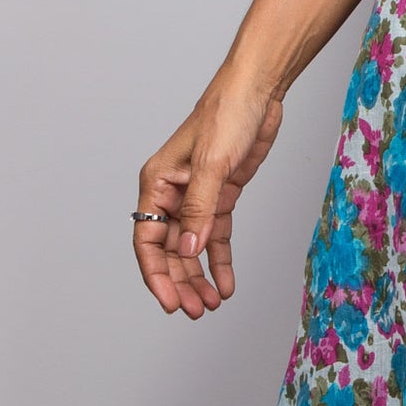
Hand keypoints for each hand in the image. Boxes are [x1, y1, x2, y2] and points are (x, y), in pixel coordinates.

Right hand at [133, 74, 283, 318]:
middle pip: (169, 251)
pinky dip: (220, 261)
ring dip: (199, 277)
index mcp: (157, 184)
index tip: (170, 303)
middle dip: (181, 283)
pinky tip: (226, 284)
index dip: (156, 275)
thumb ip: (199, 210)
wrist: (258, 93)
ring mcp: (197, 198)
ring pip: (191, 249)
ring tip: (211, 305)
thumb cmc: (226, 116)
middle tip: (196, 311)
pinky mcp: (221, 197)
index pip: (148, 241)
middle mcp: (173, 195)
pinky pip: (215, 237)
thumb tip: (188, 251)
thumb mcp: (211, 164)